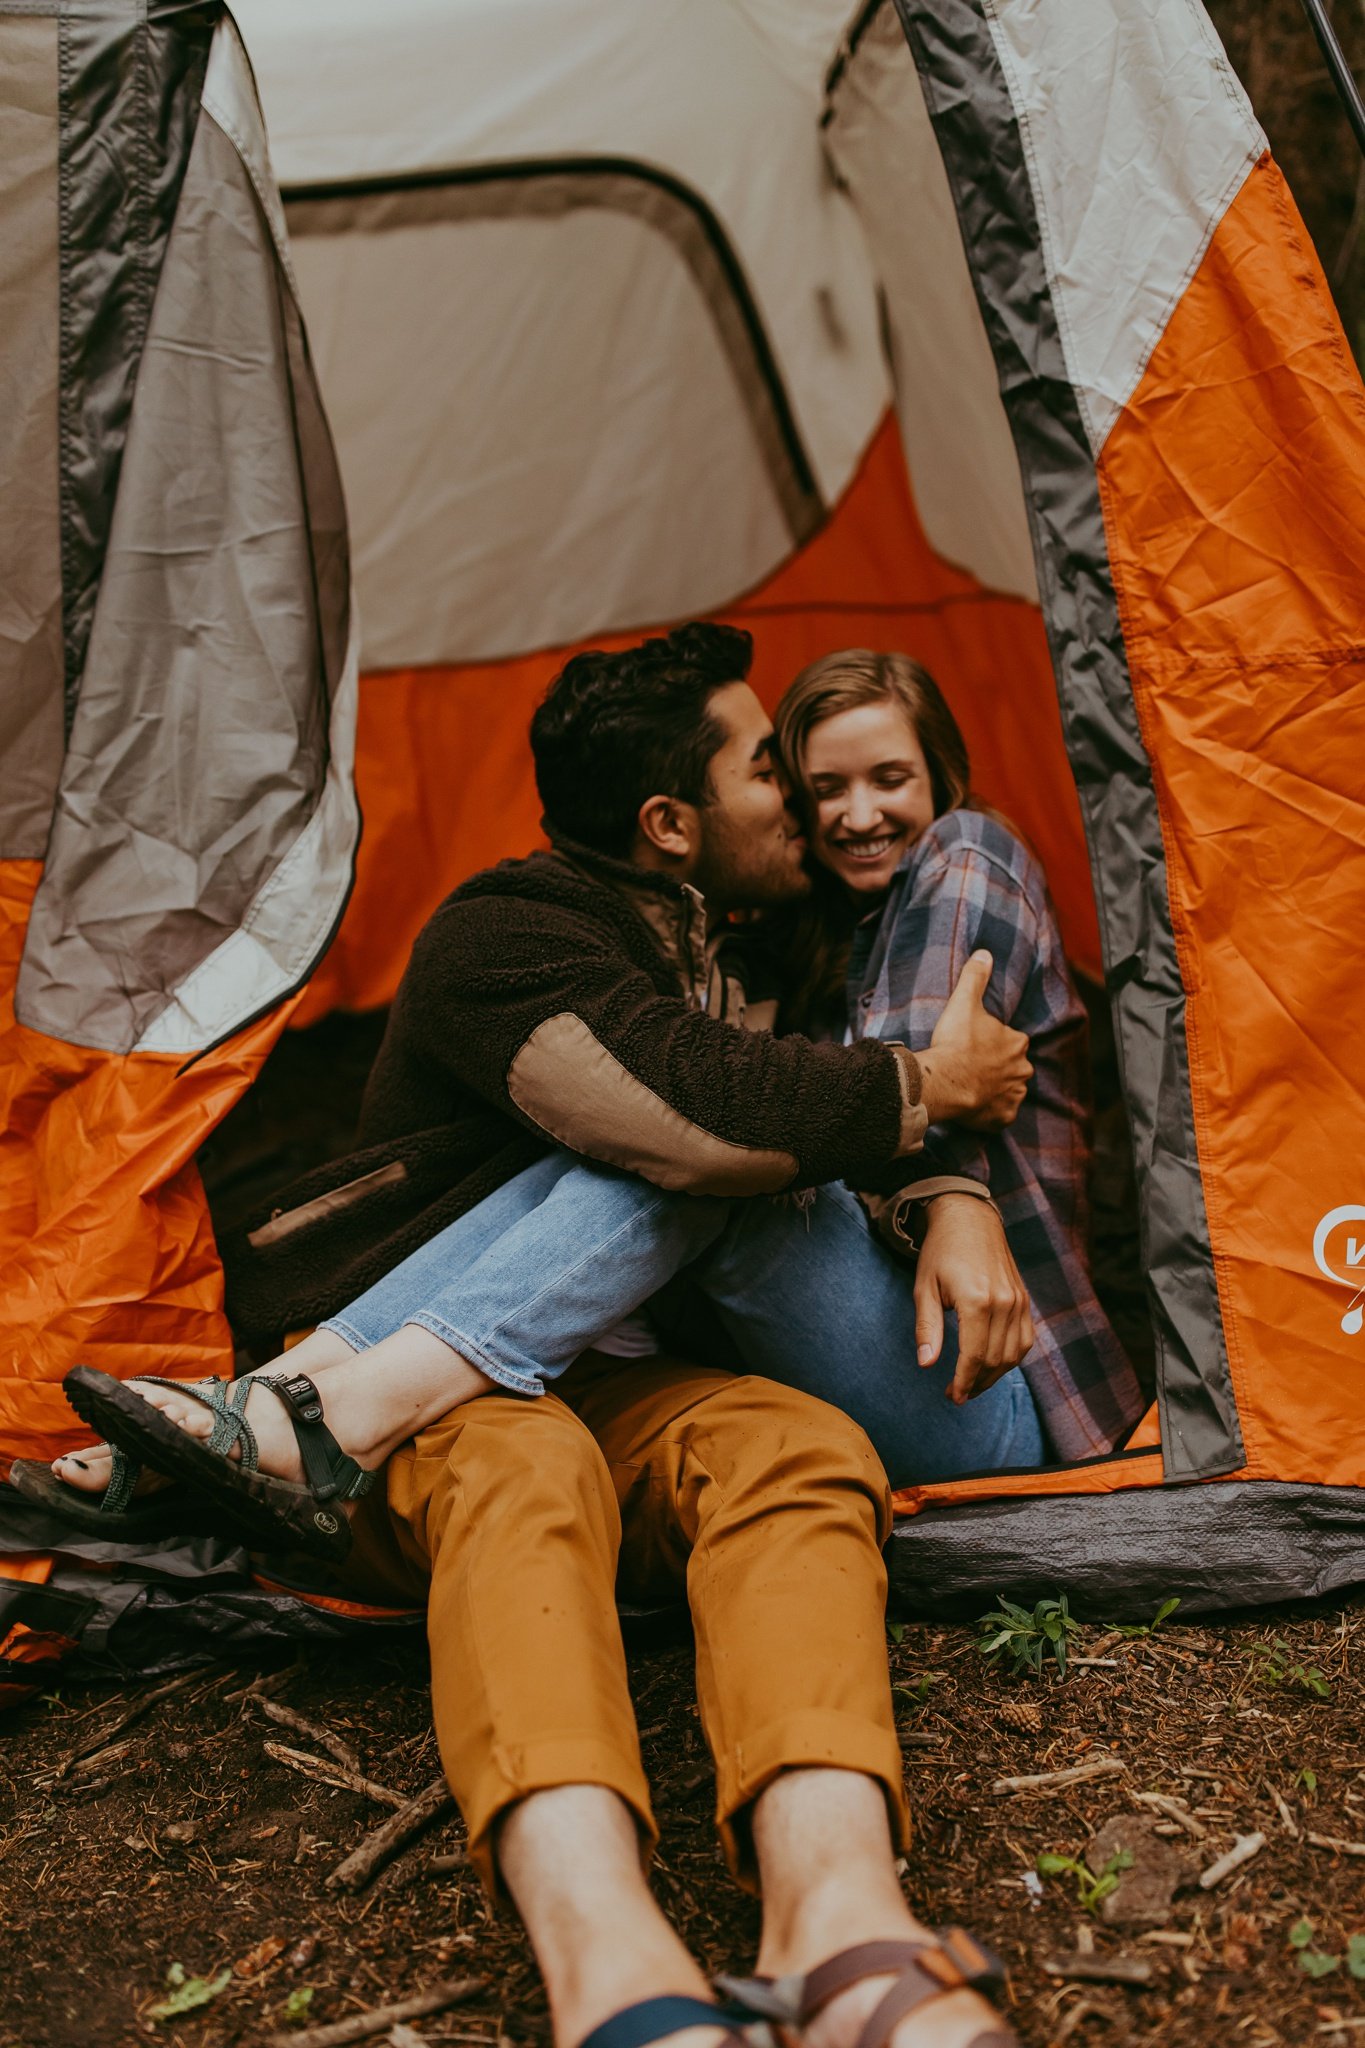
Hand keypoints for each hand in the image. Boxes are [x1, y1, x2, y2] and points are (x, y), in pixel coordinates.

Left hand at [913, 1193, 1034, 1402]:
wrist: (969, 1218)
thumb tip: (926, 1364)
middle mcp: (1004, 1303)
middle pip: (995, 1360)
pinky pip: (1025, 1339)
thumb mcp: (924, 1288)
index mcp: (977, 1301)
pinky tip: (992, 1364)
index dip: (963, 1382)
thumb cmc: (941, 1252)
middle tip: (957, 1394)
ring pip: (1013, 1354)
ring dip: (994, 1375)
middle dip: (976, 1383)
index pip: (974, 1357)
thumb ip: (927, 1328)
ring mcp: (1019, 1301)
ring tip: (972, 1383)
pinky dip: (1011, 1358)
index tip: (953, 1397)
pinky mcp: (1024, 1299)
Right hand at [916, 950, 1030, 1129]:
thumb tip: (985, 953)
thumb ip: (975, 977)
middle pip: (1013, 1066)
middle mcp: (1022, 1070)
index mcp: (1017, 1043)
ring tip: (971, 1086)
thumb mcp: (963, 1003)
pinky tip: (974, 1106)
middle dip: (997, 1067)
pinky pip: (1000, 1114)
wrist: (946, 1082)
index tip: (975, 1044)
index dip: (993, 1041)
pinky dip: (990, 1112)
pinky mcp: (1002, 1117)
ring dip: (995, 1089)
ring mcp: (1013, 1096)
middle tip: (971, 1065)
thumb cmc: (956, 1043)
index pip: (1011, 1040)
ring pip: (1008, 1090)